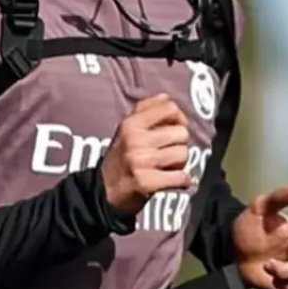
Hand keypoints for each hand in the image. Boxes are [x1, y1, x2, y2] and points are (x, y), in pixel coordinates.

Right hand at [100, 93, 191, 214]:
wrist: (104, 191)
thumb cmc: (120, 157)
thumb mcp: (126, 128)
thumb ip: (146, 109)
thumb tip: (167, 97)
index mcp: (131, 123)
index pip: (170, 108)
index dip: (178, 118)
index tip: (174, 128)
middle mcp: (135, 140)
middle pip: (182, 133)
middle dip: (179, 144)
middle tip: (167, 153)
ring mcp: (141, 161)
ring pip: (183, 154)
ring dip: (180, 163)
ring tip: (167, 167)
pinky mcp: (147, 182)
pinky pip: (181, 177)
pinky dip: (181, 181)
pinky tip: (171, 180)